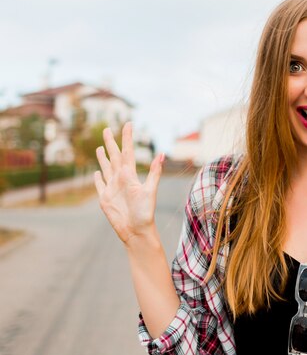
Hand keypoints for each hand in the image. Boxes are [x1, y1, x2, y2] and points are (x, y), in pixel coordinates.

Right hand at [94, 122, 163, 244]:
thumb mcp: (150, 191)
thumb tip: (162, 154)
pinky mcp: (105, 198)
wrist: (137, 231)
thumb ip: (154, 172)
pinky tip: (96, 172)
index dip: (127, 138)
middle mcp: (121, 179)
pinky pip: (100, 185)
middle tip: (106, 129)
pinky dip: (97, 178)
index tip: (128, 124)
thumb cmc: (145, 213)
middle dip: (110, 142)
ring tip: (100, 147)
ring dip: (102, 157)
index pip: (127, 152)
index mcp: (130, 175)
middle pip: (113, 156)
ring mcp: (112, 188)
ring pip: (106, 168)